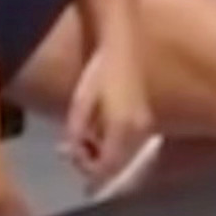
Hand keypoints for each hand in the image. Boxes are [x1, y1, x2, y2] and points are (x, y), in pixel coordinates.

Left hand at [66, 37, 155, 191]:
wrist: (124, 46)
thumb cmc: (99, 70)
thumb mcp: (80, 102)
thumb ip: (76, 132)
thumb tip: (70, 155)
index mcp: (121, 127)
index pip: (106, 166)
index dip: (87, 169)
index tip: (70, 155)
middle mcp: (138, 131)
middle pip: (116, 165)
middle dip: (93, 162)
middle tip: (72, 148)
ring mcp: (144, 125)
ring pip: (123, 155)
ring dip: (102, 153)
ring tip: (82, 138)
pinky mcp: (145, 119)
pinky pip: (128, 144)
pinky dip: (111, 143)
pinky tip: (97, 129)